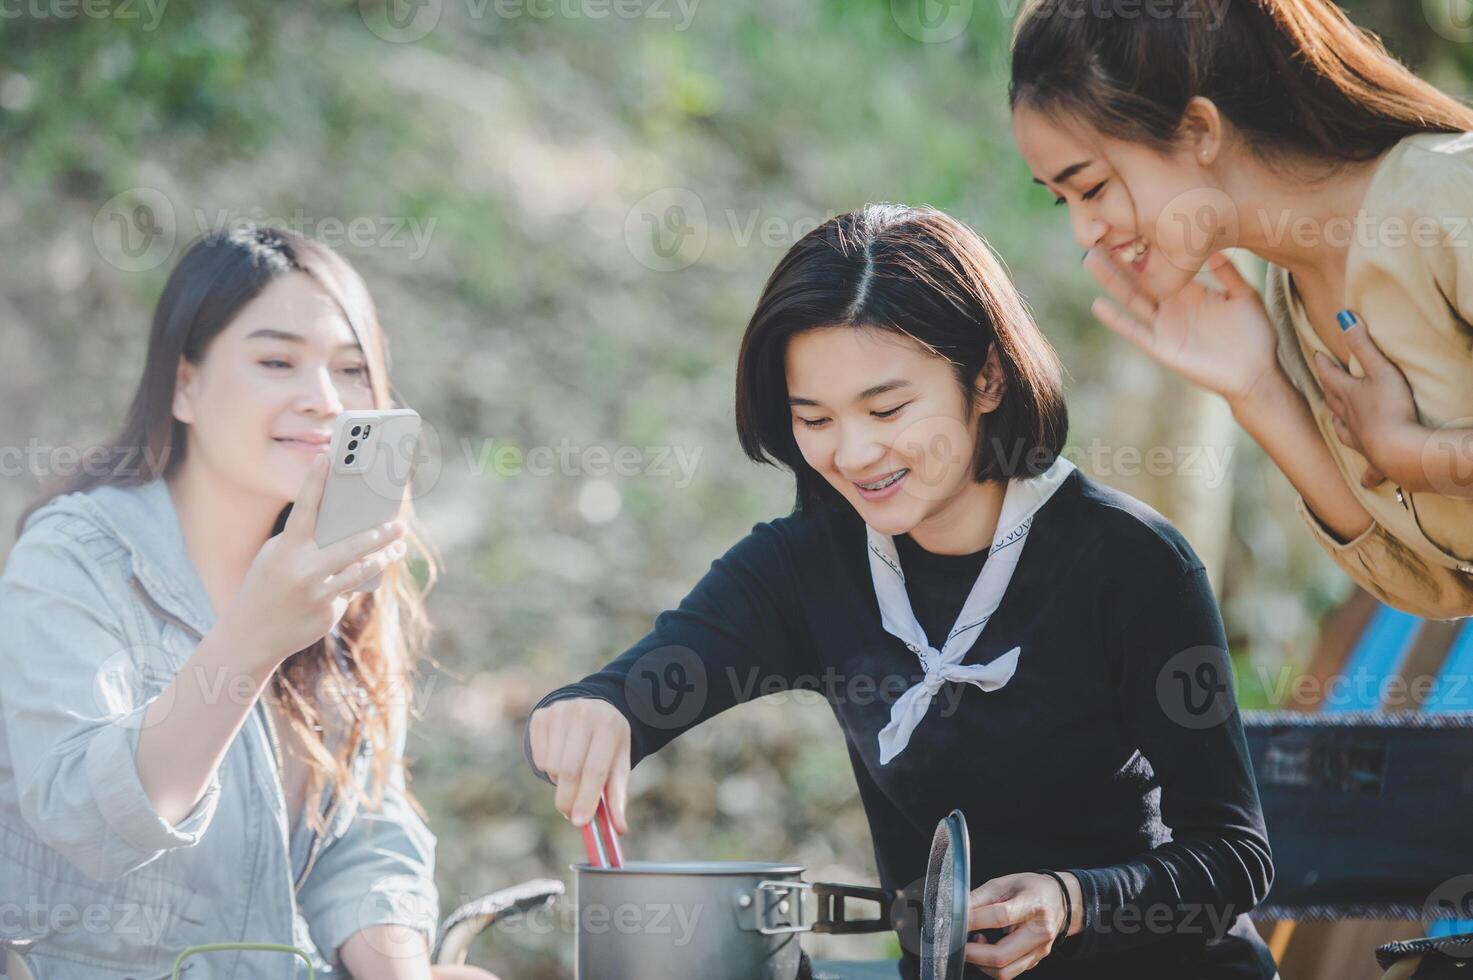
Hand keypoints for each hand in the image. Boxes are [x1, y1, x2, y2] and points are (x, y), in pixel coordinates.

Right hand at [218, 452, 407, 676]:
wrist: (249, 636)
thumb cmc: (266, 587)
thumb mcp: (276, 558)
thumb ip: (305, 542)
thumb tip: (347, 528)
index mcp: (286, 549)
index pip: (304, 508)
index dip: (315, 482)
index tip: (327, 458)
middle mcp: (303, 568)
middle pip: (352, 544)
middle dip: (380, 533)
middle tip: (399, 524)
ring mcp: (317, 592)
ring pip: (362, 569)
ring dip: (384, 557)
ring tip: (398, 547)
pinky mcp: (326, 612)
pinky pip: (351, 590)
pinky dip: (359, 581)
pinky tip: (371, 574)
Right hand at [527, 697, 630, 831]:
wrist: (592, 709)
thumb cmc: (607, 745)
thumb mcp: (618, 764)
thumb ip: (617, 797)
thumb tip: (618, 829)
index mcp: (609, 726)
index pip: (595, 769)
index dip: (587, 799)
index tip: (580, 823)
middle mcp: (584, 714)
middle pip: (570, 770)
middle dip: (569, 800)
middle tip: (571, 816)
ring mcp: (560, 712)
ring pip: (552, 767)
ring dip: (560, 783)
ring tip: (573, 775)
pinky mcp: (541, 716)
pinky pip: (539, 758)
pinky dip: (548, 769)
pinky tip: (560, 758)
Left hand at [965, 872, 1074, 978]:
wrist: (1058, 900)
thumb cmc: (1030, 888)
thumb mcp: (1003, 883)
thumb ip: (978, 898)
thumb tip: (954, 911)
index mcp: (1033, 906)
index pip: (1000, 917)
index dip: (973, 921)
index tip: (954, 922)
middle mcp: (1040, 932)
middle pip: (1001, 955)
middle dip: (972, 952)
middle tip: (957, 942)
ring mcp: (1040, 950)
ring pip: (1004, 971)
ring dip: (980, 963)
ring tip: (974, 944)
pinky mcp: (1035, 960)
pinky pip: (1009, 972)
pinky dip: (990, 965)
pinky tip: (985, 948)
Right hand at [1084, 249, 1280, 407]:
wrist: (1257, 372)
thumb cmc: (1254, 336)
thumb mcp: (1243, 295)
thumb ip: (1227, 271)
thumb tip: (1212, 245)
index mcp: (1189, 291)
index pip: (1161, 264)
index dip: (1144, 245)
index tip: (1128, 221)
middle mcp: (1171, 306)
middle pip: (1138, 277)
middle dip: (1118, 257)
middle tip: (1097, 234)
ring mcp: (1163, 326)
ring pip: (1131, 298)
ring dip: (1110, 280)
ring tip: (1090, 259)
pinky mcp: (1161, 347)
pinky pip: (1135, 331)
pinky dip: (1116, 320)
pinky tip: (1098, 305)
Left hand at [1311, 312, 1423, 488]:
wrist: (1398, 450)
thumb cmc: (1391, 408)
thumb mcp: (1381, 370)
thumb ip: (1363, 344)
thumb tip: (1343, 316)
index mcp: (1349, 395)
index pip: (1331, 376)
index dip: (1324, 364)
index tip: (1316, 355)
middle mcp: (1349, 419)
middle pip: (1334, 403)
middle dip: (1328, 391)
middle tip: (1324, 384)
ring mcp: (1360, 441)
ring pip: (1344, 431)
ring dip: (1339, 425)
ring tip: (1335, 422)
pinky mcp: (1376, 461)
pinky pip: (1370, 468)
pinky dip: (1367, 472)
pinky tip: (1364, 479)